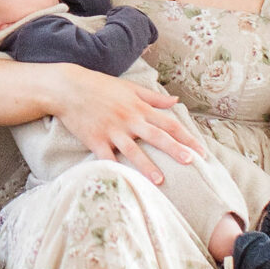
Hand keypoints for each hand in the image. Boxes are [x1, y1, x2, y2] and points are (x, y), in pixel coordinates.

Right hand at [45, 66, 194, 184]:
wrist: (68, 88)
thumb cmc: (100, 86)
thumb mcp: (130, 88)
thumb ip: (154, 97)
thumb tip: (176, 101)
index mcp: (139, 108)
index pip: (169, 124)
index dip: (187, 137)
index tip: (201, 151)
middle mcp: (129, 120)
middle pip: (157, 136)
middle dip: (175, 150)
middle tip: (191, 162)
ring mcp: (111, 131)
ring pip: (133, 151)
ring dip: (147, 166)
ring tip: (160, 181)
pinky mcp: (95, 140)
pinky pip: (106, 158)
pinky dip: (114, 169)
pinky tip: (123, 182)